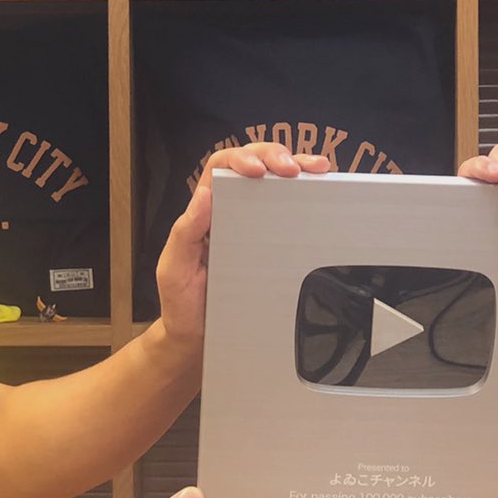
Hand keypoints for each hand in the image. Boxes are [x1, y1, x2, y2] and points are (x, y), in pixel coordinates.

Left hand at [154, 142, 331, 349]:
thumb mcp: (174, 269)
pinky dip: (308, 197)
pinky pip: (291, 214)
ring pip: (276, 184)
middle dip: (276, 157)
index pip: (222, 168)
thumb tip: (204, 195)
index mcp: (205, 213)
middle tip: (295, 168)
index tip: (257, 170)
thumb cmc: (182, 304)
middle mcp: (230, 213)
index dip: (241, 159)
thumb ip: (184, 233)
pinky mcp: (273, 246)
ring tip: (319, 170)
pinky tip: (323, 193)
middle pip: (254, 166)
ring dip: (299, 170)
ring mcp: (254, 227)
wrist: (198, 339)